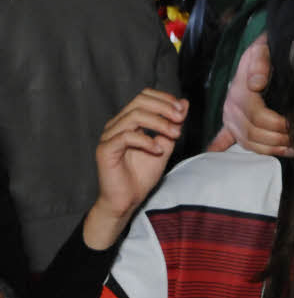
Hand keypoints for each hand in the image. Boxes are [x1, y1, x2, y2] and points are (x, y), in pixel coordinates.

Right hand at [84, 89, 186, 249]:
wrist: (127, 200)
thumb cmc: (142, 175)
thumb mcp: (165, 145)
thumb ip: (172, 125)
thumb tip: (184, 103)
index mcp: (128, 121)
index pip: (144, 97)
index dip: (164, 99)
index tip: (182, 110)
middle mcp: (117, 125)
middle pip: (139, 102)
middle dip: (164, 107)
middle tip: (180, 118)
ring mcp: (109, 136)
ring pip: (134, 116)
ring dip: (159, 123)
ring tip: (175, 135)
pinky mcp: (105, 150)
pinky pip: (126, 136)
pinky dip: (146, 141)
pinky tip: (158, 150)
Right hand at [210, 34, 293, 155]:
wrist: (258, 52)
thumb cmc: (264, 52)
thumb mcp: (263, 50)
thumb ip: (260, 63)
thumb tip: (256, 84)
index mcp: (240, 92)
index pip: (258, 117)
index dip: (277, 125)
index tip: (293, 126)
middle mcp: (231, 107)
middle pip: (253, 133)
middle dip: (277, 140)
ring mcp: (230, 116)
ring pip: (247, 142)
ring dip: (268, 149)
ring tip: (289, 150)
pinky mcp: (230, 122)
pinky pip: (226, 139)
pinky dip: (227, 148)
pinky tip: (221, 155)